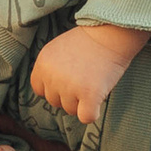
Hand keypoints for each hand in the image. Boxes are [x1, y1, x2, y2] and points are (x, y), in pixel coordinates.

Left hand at [29, 24, 146, 125]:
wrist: (111, 33)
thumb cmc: (88, 42)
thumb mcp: (58, 49)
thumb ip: (50, 70)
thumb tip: (50, 93)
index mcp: (43, 64)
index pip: (39, 90)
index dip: (55, 88)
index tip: (69, 78)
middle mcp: (53, 77)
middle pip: (55, 102)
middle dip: (69, 95)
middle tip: (85, 77)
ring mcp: (70, 87)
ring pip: (71, 110)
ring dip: (82, 102)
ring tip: (93, 82)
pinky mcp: (89, 95)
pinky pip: (86, 117)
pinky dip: (93, 113)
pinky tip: (98, 100)